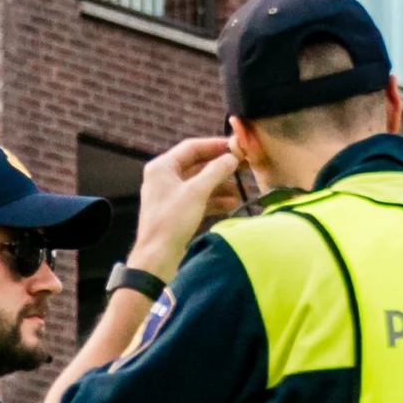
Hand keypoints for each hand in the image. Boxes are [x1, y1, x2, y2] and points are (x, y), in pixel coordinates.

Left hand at [133, 135, 244, 269]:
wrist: (157, 257)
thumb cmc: (171, 221)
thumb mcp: (196, 192)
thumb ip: (216, 171)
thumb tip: (232, 157)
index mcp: (162, 167)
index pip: (191, 147)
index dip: (215, 145)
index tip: (236, 146)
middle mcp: (164, 177)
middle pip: (198, 165)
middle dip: (222, 167)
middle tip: (245, 167)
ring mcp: (170, 195)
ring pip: (200, 183)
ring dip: (222, 185)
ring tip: (243, 189)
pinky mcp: (177, 211)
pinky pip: (199, 199)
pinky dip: (215, 200)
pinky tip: (233, 204)